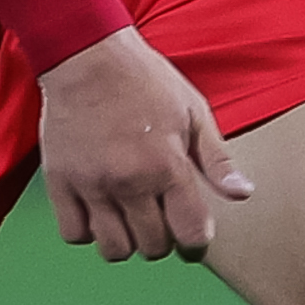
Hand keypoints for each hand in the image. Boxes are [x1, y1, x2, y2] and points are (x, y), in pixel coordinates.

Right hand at [36, 27, 251, 261]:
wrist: (86, 56)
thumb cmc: (144, 80)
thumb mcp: (193, 111)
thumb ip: (218, 159)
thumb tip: (243, 194)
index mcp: (168, 165)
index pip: (190, 233)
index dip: (197, 240)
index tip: (192, 232)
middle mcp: (130, 182)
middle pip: (153, 247)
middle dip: (163, 240)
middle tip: (160, 219)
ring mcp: (92, 185)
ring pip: (113, 248)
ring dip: (127, 242)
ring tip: (129, 219)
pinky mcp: (60, 182)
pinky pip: (73, 233)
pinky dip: (88, 231)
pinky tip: (99, 211)